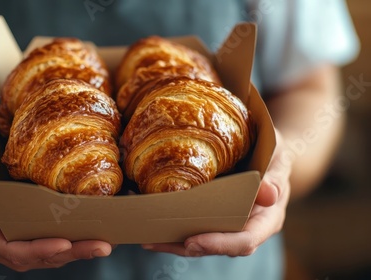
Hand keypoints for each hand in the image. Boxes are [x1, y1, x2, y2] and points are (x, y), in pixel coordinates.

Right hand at [0, 143, 112, 270]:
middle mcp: (5, 246)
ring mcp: (22, 243)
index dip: (40, 249)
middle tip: (101, 246)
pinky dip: (78, 242)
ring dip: (80, 250)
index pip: (15, 250)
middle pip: (41, 256)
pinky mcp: (35, 236)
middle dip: (73, 252)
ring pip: (53, 254)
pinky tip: (101, 235)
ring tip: (107, 243)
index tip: (64, 243)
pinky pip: (57, 244)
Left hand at [142, 129, 290, 256]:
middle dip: (186, 247)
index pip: (245, 240)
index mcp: (266, 219)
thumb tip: (269, 194)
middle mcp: (246, 228)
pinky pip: (194, 228)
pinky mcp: (213, 218)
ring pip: (201, 242)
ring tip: (147, 238)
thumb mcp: (278, 158)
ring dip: (173, 243)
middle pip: (216, 247)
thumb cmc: (274, 153)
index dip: (219, 244)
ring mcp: (228, 225)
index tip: (193, 241)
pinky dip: (173, 230)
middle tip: (156, 241)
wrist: (267, 153)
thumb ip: (275, 175)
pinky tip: (151, 227)